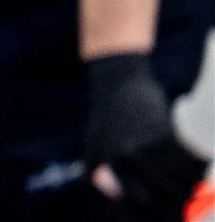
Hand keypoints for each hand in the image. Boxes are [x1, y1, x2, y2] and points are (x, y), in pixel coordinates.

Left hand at [86, 53, 208, 212]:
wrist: (118, 80)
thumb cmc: (106, 113)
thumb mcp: (93, 140)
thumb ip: (94, 165)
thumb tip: (90, 183)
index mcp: (111, 163)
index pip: (137, 199)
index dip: (156, 209)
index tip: (169, 210)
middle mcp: (129, 157)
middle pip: (164, 194)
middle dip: (179, 200)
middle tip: (187, 198)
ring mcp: (149, 145)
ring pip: (181, 178)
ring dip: (192, 182)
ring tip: (193, 178)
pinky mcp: (166, 132)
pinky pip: (190, 159)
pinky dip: (198, 162)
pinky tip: (199, 159)